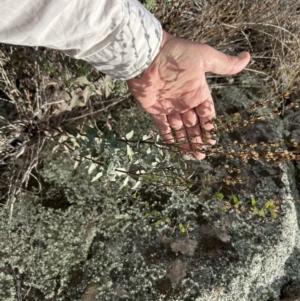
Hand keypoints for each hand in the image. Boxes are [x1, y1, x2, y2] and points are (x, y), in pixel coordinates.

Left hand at [127, 31, 249, 158]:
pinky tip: (174, 147)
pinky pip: (162, 126)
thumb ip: (224, 64)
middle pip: (194, 124)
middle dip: (199, 139)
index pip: (207, 113)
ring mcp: (169, 106)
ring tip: (192, 155)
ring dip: (186, 141)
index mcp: (197, 91)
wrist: (148, 55)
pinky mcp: (154, 109)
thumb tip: (247, 57)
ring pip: (180, 128)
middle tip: (202, 154)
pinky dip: (168, 136)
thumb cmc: (177, 55)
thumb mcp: (205, 58)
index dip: (210, 126)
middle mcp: (184, 101)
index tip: (212, 140)